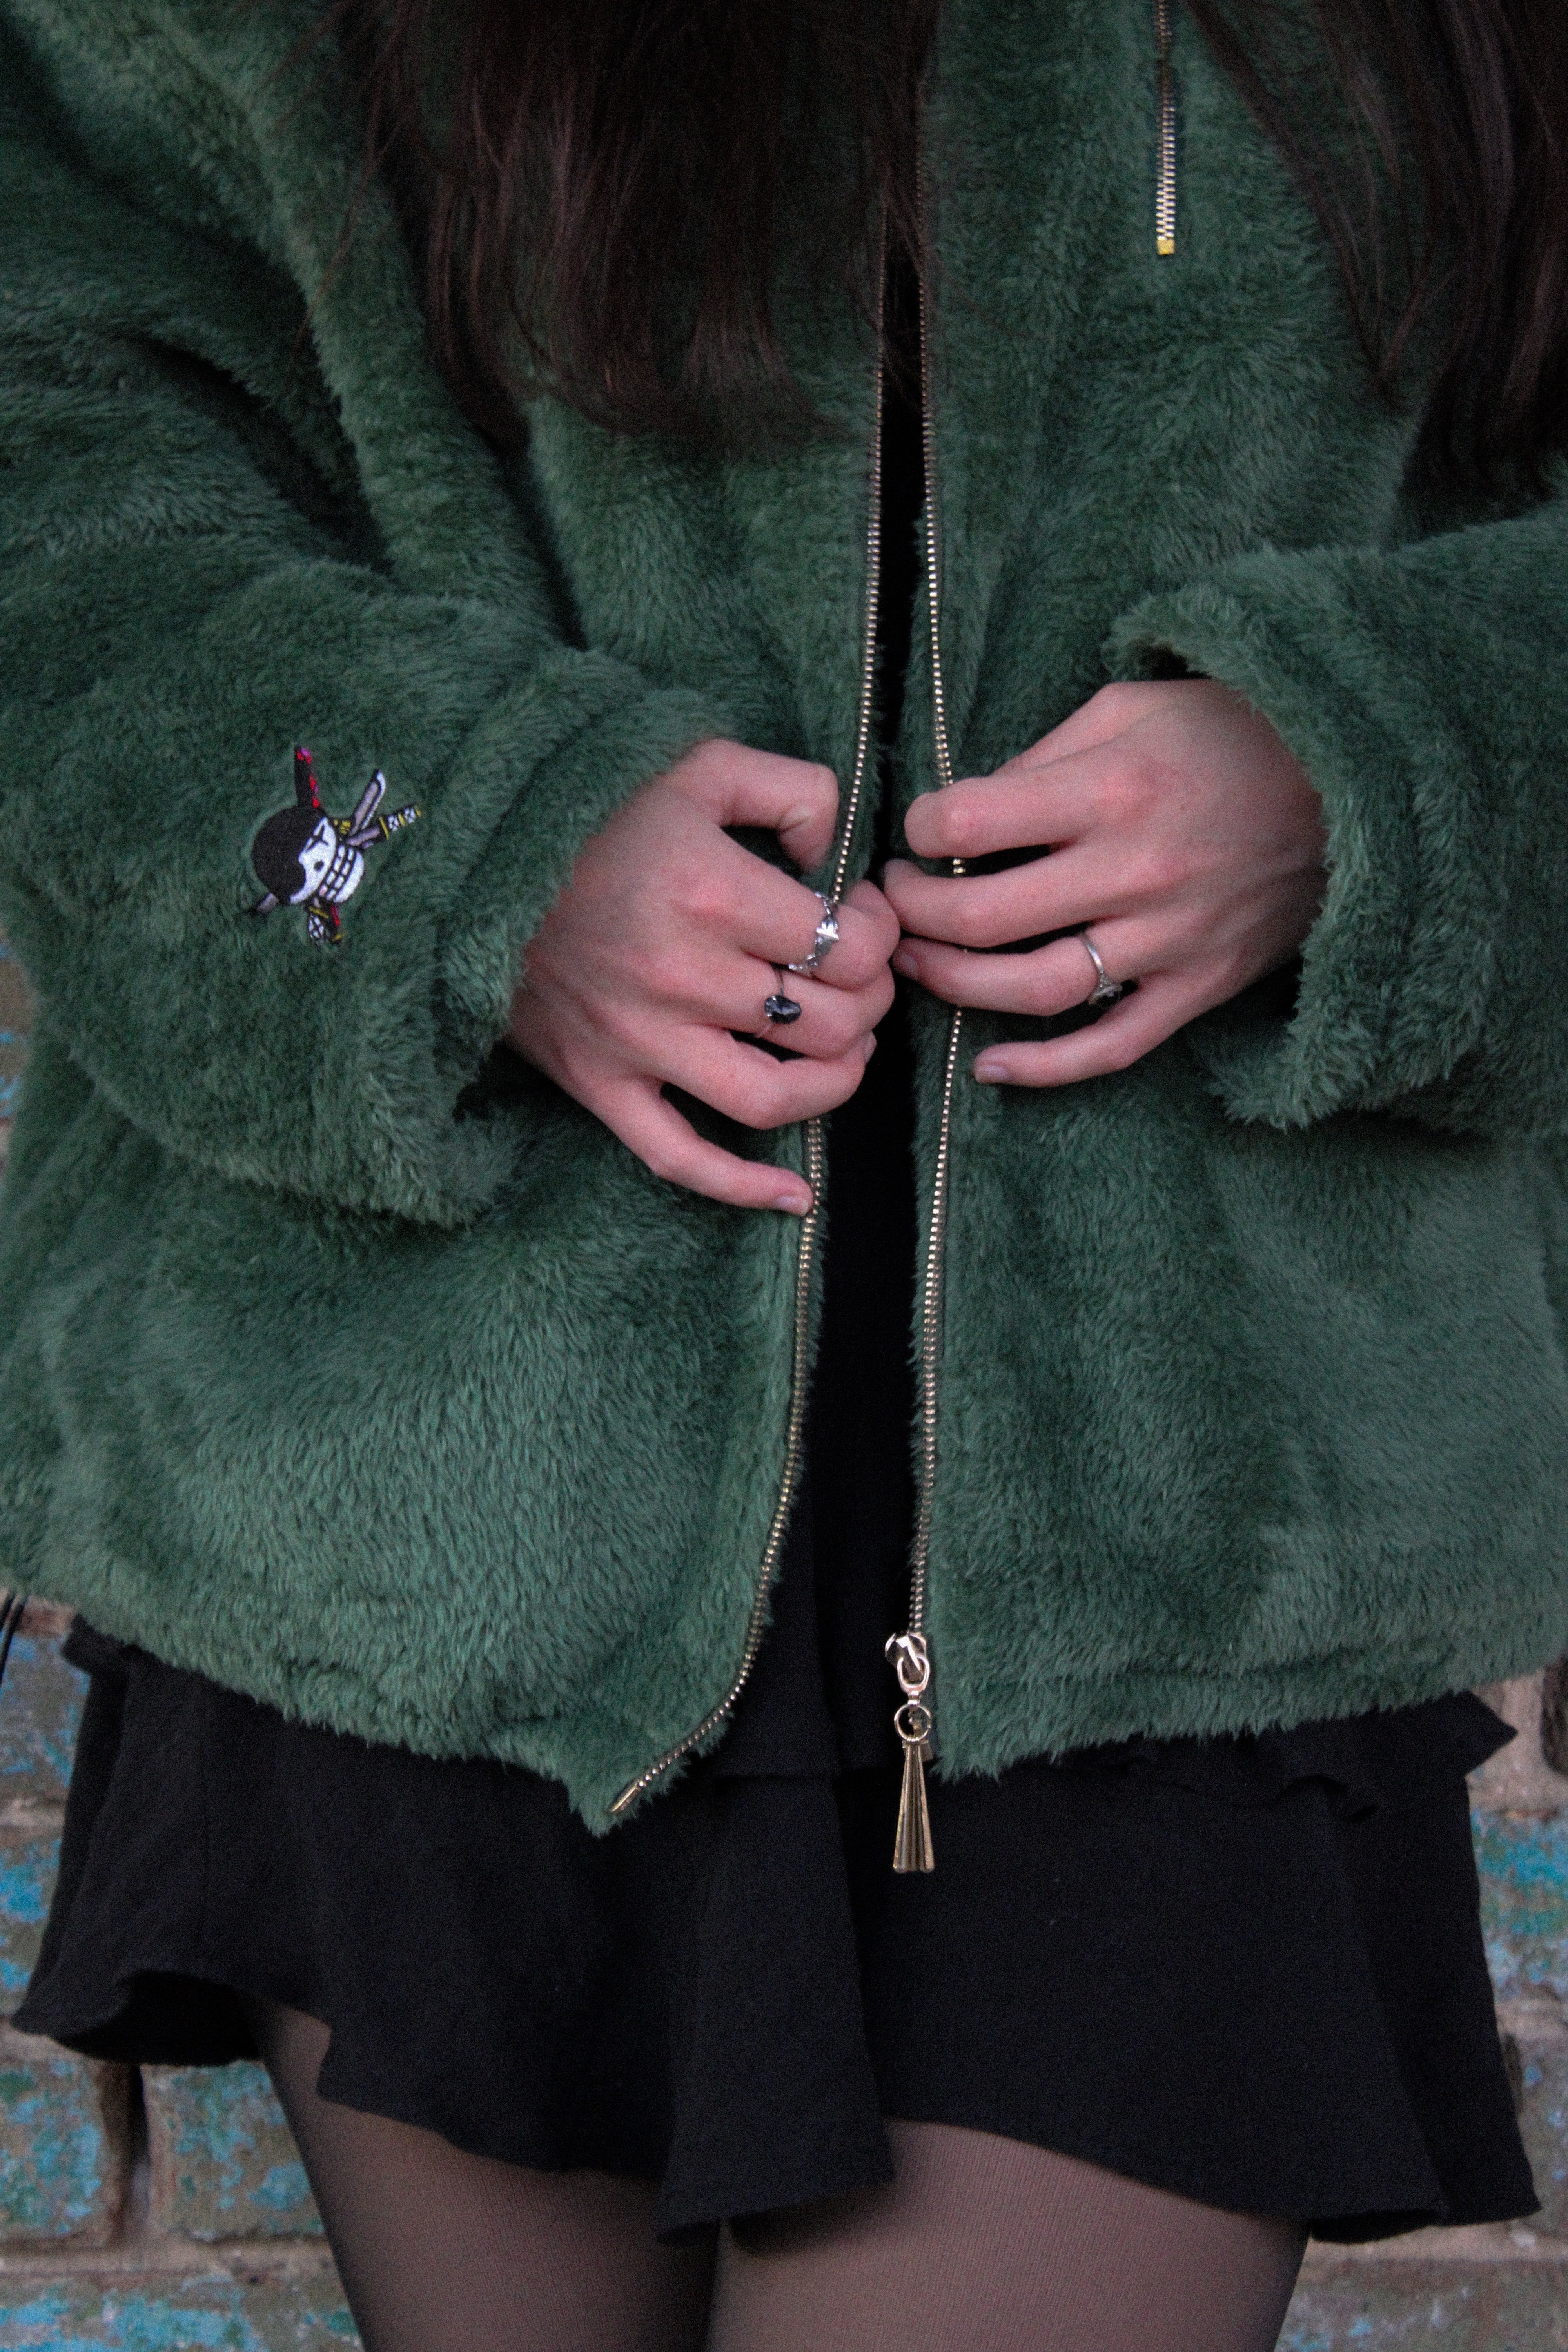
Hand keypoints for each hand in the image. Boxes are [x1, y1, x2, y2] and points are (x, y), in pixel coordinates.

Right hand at [509, 738, 898, 1210]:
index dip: (880, 935)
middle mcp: (679, 977)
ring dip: (832, 1084)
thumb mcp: (698, 762)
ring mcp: (637, 1041)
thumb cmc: (591, 807)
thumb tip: (837, 854)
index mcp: (711, 894)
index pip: (848, 948)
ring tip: (843, 1053)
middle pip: (825, 1024)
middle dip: (867, 1003)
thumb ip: (794, 791)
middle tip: (858, 978)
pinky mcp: (598, 1083)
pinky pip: (678, 1158)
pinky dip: (741, 1188)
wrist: (468, 859)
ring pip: (771, 1098)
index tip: (864, 916)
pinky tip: (794, 1197)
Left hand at [882, 680, 1326, 1085]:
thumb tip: (966, 814)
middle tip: (892, 903)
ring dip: (956, 986)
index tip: (919, 833)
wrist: (1352, 782)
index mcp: (1112, 790)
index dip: (920, 830)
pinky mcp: (1199, 986)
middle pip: (984, 918)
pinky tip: (990, 1066)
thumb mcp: (1131, 707)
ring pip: (1035, 990)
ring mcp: (1169, 940)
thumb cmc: (1228, 734)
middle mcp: (1136, 872)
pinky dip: (1046, 1068)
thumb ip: (1043, 758)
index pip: (969, 825)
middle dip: (913, 914)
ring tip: (918, 963)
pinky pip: (1113, 1046)